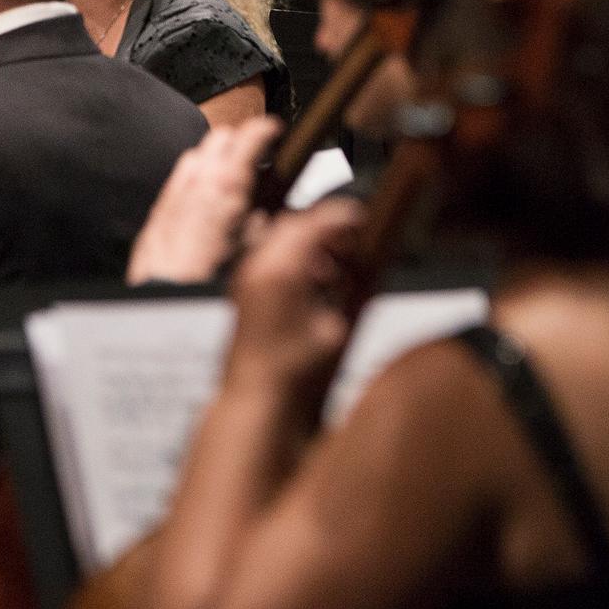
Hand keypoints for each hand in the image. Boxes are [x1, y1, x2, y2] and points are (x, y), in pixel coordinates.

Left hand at [128, 116, 280, 284]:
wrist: (167, 294)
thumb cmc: (209, 277)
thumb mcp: (257, 248)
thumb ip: (267, 222)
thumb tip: (270, 215)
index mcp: (228, 184)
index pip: (250, 135)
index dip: (267, 129)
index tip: (274, 130)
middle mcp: (199, 180)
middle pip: (221, 136)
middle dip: (239, 140)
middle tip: (254, 154)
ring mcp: (176, 191)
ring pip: (197, 153)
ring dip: (214, 158)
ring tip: (228, 176)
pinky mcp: (160, 207)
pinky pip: (178, 179)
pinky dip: (193, 179)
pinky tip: (201, 199)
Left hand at [222, 199, 370, 394]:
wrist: (255, 392)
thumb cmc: (293, 369)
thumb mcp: (336, 329)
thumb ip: (351, 291)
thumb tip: (364, 268)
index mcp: (283, 271)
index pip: (315, 224)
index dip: (341, 216)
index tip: (360, 218)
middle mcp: (259, 267)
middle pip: (296, 223)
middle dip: (325, 226)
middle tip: (351, 239)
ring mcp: (247, 277)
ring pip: (279, 236)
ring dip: (308, 241)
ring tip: (333, 266)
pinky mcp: (243, 289)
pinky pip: (267, 253)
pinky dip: (292, 255)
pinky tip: (311, 278)